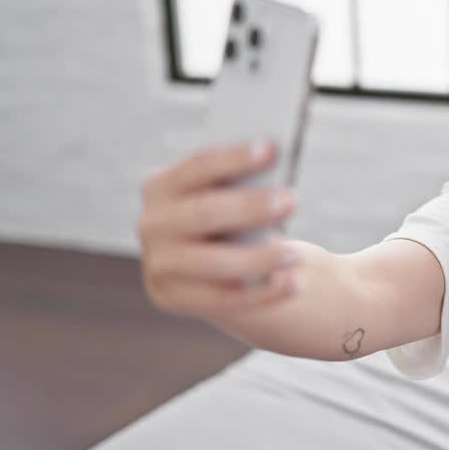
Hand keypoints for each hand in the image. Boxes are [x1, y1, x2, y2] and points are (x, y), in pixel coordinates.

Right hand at [138, 140, 300, 323]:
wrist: (220, 269)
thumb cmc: (234, 218)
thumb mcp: (231, 196)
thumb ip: (243, 183)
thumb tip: (275, 163)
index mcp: (161, 186)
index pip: (197, 166)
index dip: (233, 158)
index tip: (272, 149)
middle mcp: (152, 223)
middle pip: (203, 213)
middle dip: (249, 207)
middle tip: (291, 201)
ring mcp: (158, 264)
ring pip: (212, 262)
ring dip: (258, 258)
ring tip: (296, 255)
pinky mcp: (171, 297)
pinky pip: (221, 300)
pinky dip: (261, 294)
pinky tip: (292, 284)